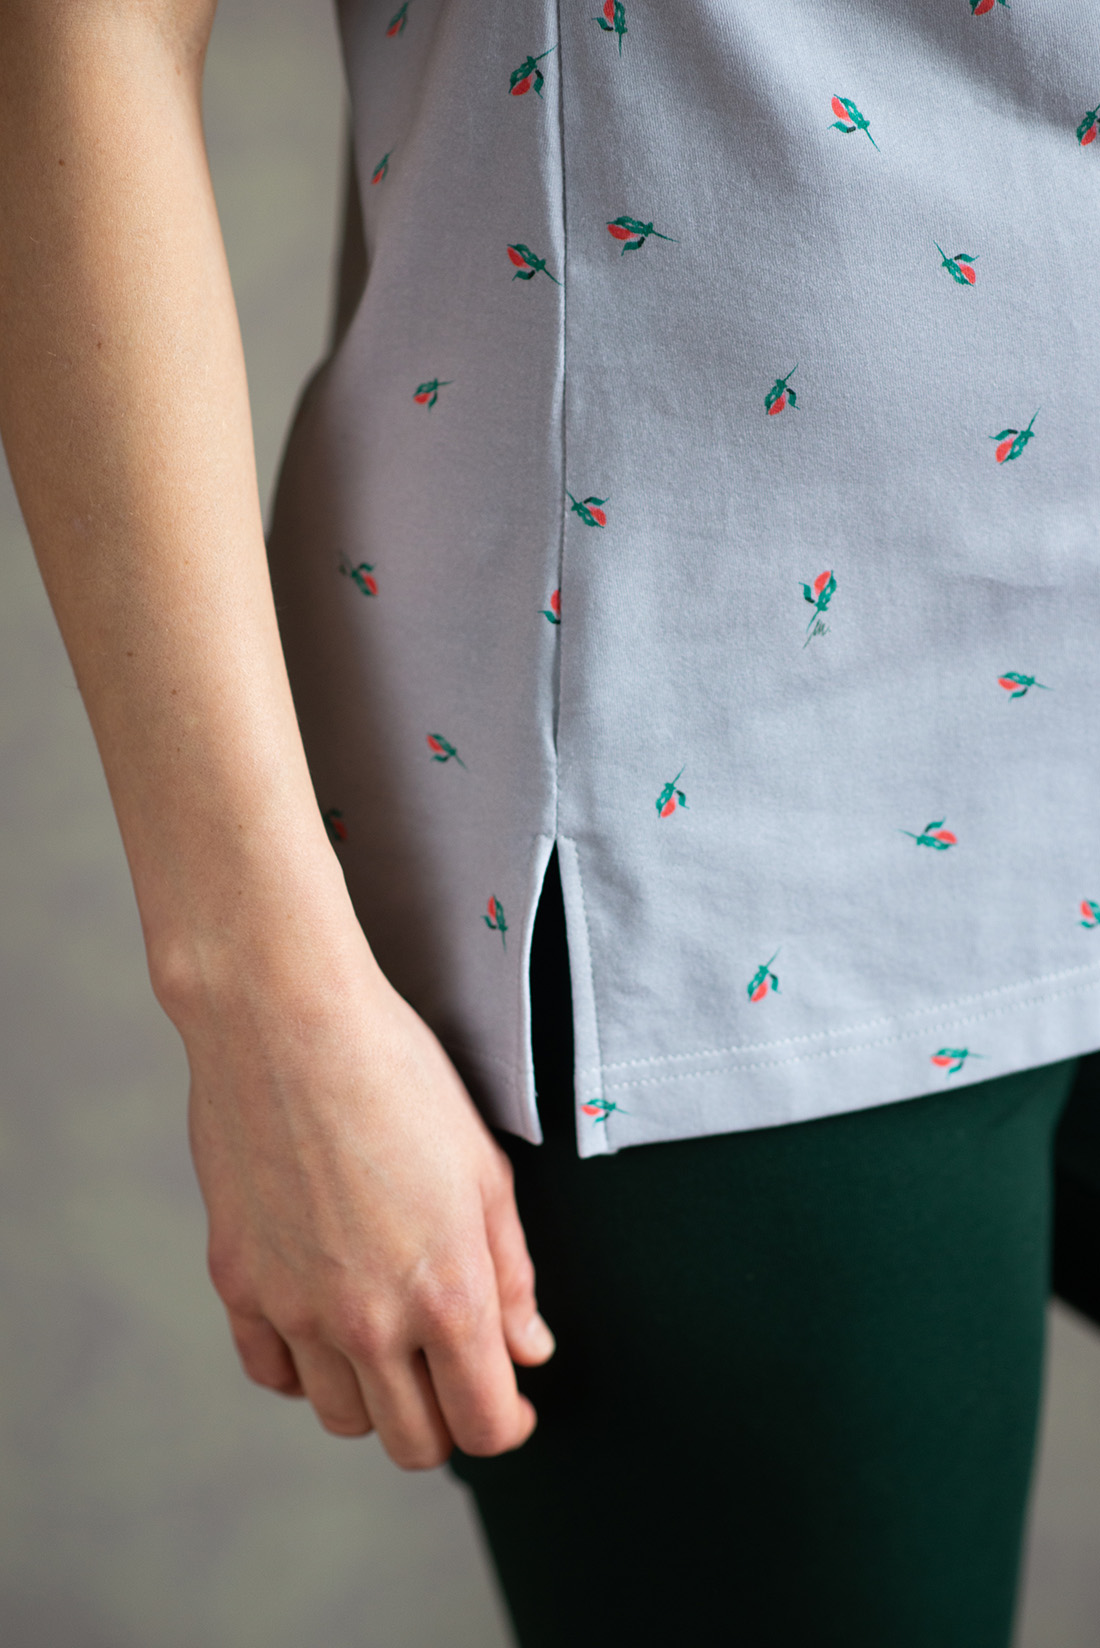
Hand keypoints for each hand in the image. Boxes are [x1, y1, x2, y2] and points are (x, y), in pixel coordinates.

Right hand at [184, 946, 554, 1468]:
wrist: (285, 1023)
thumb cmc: (398, 1077)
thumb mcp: (485, 1168)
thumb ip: (511, 1273)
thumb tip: (529, 1348)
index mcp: (448, 1296)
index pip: (485, 1425)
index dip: (510, 1424)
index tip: (512, 1404)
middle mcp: (370, 1323)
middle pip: (413, 1443)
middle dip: (446, 1422)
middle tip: (453, 1376)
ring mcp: (296, 1311)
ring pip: (341, 1418)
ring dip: (376, 1399)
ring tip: (391, 1345)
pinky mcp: (239, 1285)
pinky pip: (272, 1373)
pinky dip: (304, 1369)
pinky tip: (324, 1325)